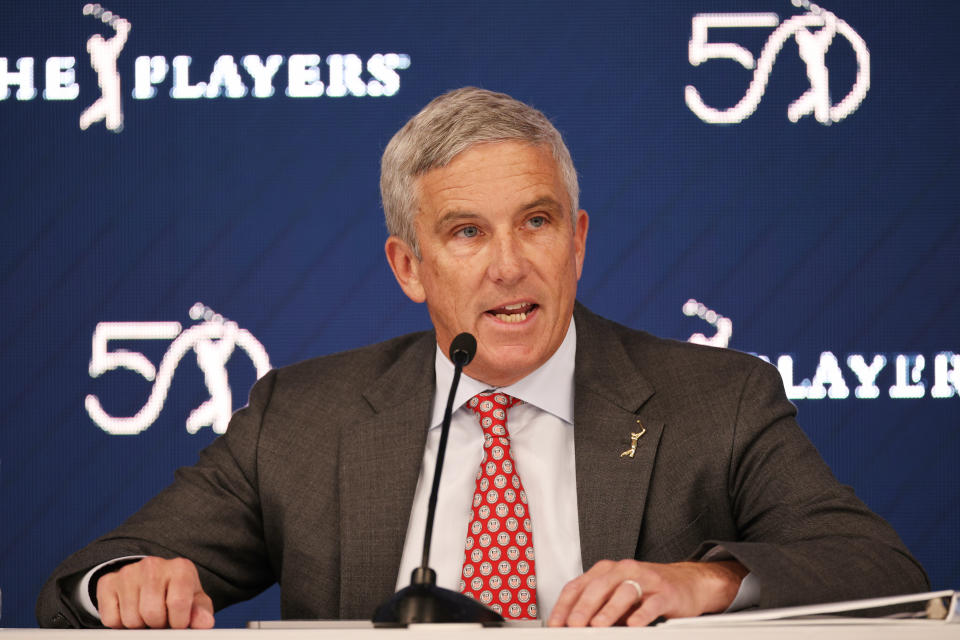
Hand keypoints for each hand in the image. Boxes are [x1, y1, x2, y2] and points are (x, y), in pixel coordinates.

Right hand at [95, 556, 214, 628]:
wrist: (152, 579)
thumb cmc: (177, 593)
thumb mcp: (194, 600)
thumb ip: (200, 612)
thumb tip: (205, 623)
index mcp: (180, 568)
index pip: (178, 603)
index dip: (178, 622)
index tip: (179, 623)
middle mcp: (153, 565)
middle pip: (152, 613)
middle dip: (158, 625)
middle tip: (162, 619)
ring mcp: (128, 572)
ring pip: (131, 619)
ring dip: (140, 626)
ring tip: (147, 615)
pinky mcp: (107, 583)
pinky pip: (111, 620)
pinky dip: (120, 624)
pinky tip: (131, 611)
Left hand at [547, 559, 746, 626]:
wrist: (686, 583)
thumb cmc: (647, 590)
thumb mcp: (616, 595)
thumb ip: (596, 606)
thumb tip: (573, 626)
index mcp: (606, 571)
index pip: (578, 585)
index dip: (564, 606)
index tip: (556, 624)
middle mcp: (624, 571)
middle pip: (598, 586)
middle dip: (583, 608)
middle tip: (573, 625)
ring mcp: (646, 580)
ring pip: (624, 591)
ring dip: (609, 610)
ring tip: (598, 625)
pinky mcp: (665, 593)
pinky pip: (652, 603)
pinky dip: (641, 614)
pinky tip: (633, 624)